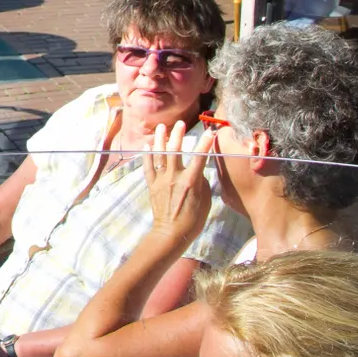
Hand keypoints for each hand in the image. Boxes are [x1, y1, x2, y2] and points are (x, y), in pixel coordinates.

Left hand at [142, 121, 212, 242]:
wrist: (170, 233)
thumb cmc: (192, 220)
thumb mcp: (205, 202)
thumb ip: (201, 183)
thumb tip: (197, 172)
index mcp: (191, 181)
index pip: (199, 158)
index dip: (205, 144)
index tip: (210, 132)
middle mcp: (174, 177)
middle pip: (176, 151)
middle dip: (178, 135)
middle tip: (181, 123)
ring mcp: (161, 180)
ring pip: (160, 155)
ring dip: (161, 139)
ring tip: (162, 127)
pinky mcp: (152, 185)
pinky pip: (148, 166)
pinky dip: (148, 155)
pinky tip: (148, 145)